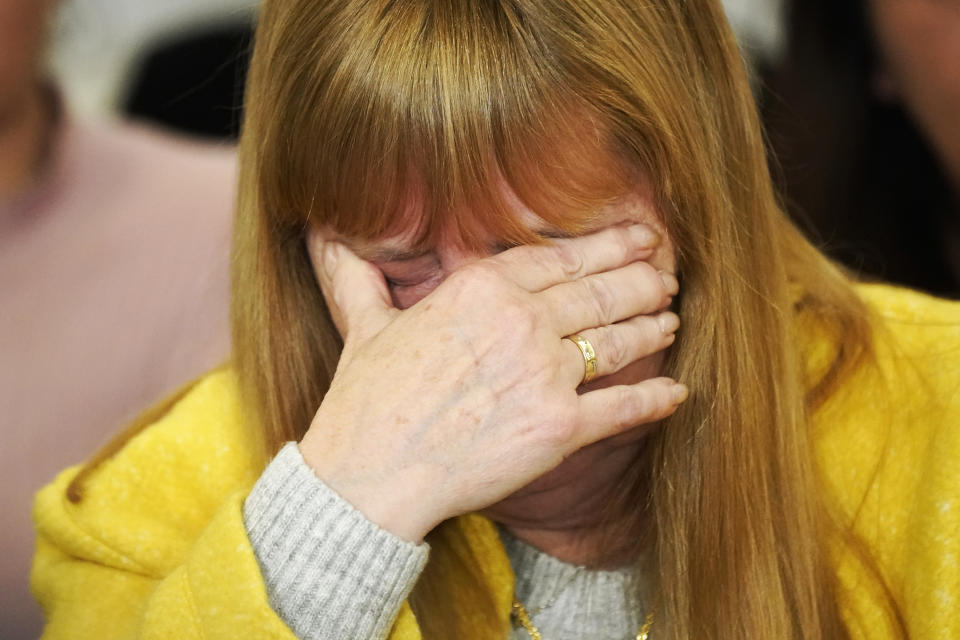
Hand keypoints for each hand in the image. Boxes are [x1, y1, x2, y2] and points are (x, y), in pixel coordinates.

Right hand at [298, 224, 685, 541]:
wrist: (368, 474)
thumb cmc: (364, 400)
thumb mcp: (362, 323)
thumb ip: (355, 276)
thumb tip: (321, 238)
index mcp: (480, 288)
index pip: (561, 258)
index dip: (608, 245)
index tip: (638, 237)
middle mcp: (520, 322)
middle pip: (600, 292)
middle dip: (642, 279)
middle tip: (667, 274)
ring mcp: (544, 374)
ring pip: (619, 340)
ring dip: (654, 327)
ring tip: (672, 319)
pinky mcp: (559, 428)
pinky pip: (623, 407)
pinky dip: (657, 399)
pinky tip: (677, 392)